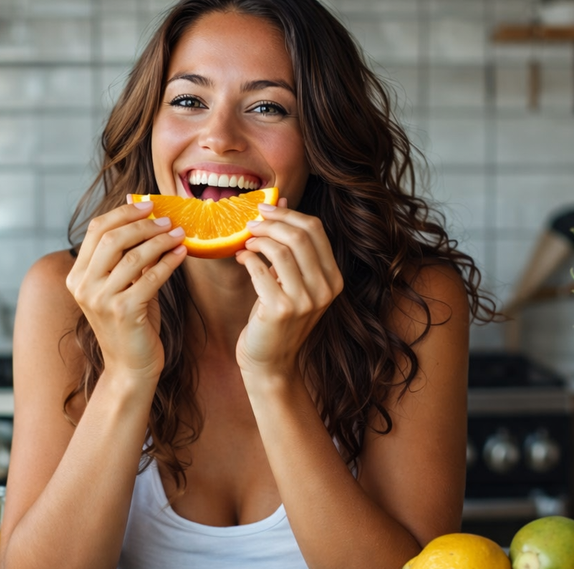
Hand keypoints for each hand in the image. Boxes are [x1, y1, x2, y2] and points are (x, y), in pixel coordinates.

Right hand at [65, 199, 186, 382]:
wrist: (130, 366)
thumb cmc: (130, 322)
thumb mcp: (121, 286)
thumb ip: (125, 255)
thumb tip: (143, 214)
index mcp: (77, 276)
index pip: (96, 230)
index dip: (123, 213)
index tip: (148, 205)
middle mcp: (83, 286)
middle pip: (112, 238)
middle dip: (143, 224)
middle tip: (168, 219)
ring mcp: (101, 300)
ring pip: (133, 256)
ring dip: (160, 241)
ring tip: (179, 234)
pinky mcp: (124, 312)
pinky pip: (151, 277)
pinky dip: (169, 261)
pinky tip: (182, 253)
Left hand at [233, 199, 343, 378]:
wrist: (269, 361)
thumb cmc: (276, 318)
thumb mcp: (289, 280)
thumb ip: (290, 246)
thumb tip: (280, 201)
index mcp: (333, 279)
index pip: (316, 230)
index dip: (288, 214)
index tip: (265, 209)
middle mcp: (324, 289)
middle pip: (300, 235)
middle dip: (271, 223)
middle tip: (251, 223)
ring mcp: (305, 301)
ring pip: (281, 250)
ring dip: (258, 239)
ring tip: (245, 241)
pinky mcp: (280, 310)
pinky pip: (261, 270)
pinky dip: (247, 258)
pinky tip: (241, 258)